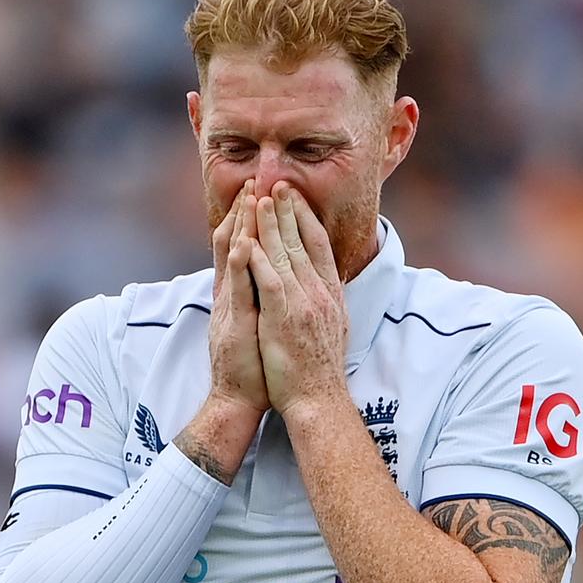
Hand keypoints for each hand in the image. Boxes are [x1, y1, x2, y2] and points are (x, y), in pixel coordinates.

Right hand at [208, 182, 269, 413]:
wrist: (240, 397)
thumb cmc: (256, 363)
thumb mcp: (260, 322)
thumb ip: (262, 298)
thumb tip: (274, 279)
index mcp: (240, 293)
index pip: (245, 248)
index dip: (252, 221)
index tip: (263, 193)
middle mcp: (232, 295)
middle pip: (236, 245)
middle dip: (245, 213)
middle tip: (254, 182)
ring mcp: (231, 307)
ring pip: (233, 260)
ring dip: (239, 228)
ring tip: (248, 199)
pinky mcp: (234, 324)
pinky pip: (237, 290)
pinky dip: (239, 265)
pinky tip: (245, 244)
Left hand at [248, 183, 349, 415]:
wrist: (318, 399)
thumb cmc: (319, 369)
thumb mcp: (333, 327)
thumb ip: (326, 300)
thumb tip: (326, 282)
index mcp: (330, 294)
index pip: (319, 246)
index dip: (307, 218)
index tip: (295, 197)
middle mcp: (320, 294)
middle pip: (303, 242)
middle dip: (289, 210)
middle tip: (278, 183)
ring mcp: (303, 305)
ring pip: (286, 255)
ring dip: (272, 224)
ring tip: (261, 197)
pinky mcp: (284, 319)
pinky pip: (270, 280)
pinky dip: (259, 258)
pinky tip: (249, 239)